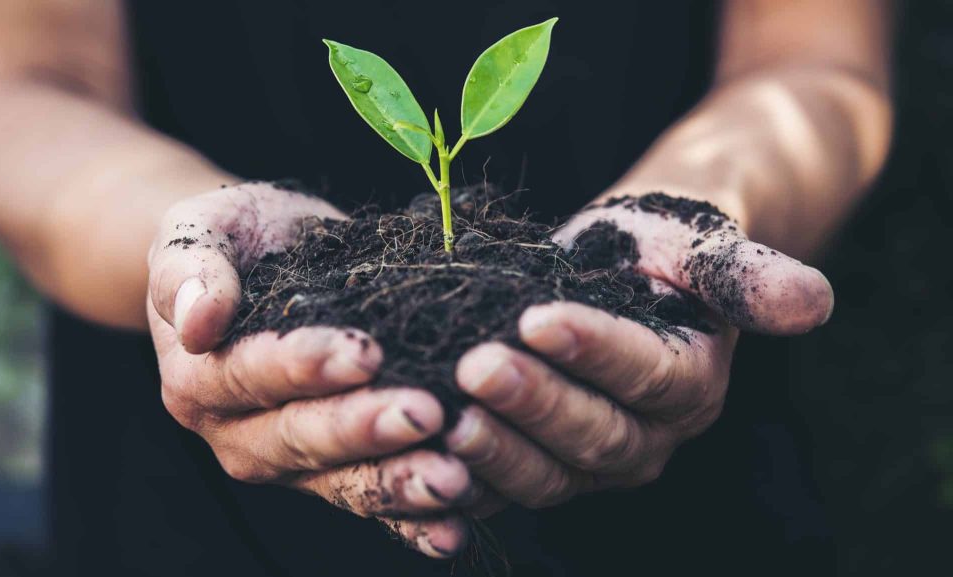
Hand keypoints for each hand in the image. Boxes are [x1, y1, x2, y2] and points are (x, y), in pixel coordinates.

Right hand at [147, 182, 474, 556]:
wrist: (261, 261)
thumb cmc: (235, 240)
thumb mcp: (201, 229)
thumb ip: (189, 268)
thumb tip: (198, 320)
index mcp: (199, 377)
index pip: (251, 374)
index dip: (306, 366)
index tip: (365, 352)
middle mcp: (237, 432)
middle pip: (300, 436)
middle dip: (364, 428)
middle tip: (425, 413)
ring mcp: (288, 461)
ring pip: (341, 480)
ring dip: (397, 484)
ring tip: (453, 480)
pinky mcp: (331, 473)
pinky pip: (369, 505)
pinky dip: (410, 522)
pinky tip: (453, 528)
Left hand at [446, 193, 832, 505]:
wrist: (617, 271)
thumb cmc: (659, 253)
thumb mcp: (703, 249)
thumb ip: (748, 276)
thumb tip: (814, 303)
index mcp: (690, 387)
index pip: (646, 376)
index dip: (595, 351)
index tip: (540, 319)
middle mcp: (643, 436)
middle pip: (592, 435)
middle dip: (533, 404)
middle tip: (475, 366)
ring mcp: (585, 460)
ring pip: (544, 473)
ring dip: (493, 450)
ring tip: (443, 415)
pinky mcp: (534, 463)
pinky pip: (500, 485)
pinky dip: (462, 478)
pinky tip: (421, 453)